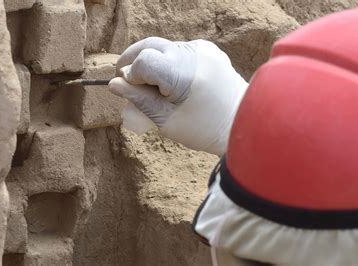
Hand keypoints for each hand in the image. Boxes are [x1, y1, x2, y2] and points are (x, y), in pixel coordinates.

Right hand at [109, 37, 247, 154]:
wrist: (243, 124)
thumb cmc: (205, 129)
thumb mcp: (166, 120)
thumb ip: (138, 99)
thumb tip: (114, 84)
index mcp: (182, 73)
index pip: (143, 61)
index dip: (132, 75)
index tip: (131, 91)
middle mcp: (193, 54)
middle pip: (150, 46)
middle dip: (134, 61)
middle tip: (126, 79)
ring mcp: (204, 49)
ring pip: (164, 47)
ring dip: (152, 62)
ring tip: (155, 86)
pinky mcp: (210, 50)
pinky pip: (180, 50)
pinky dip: (170, 61)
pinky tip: (174, 81)